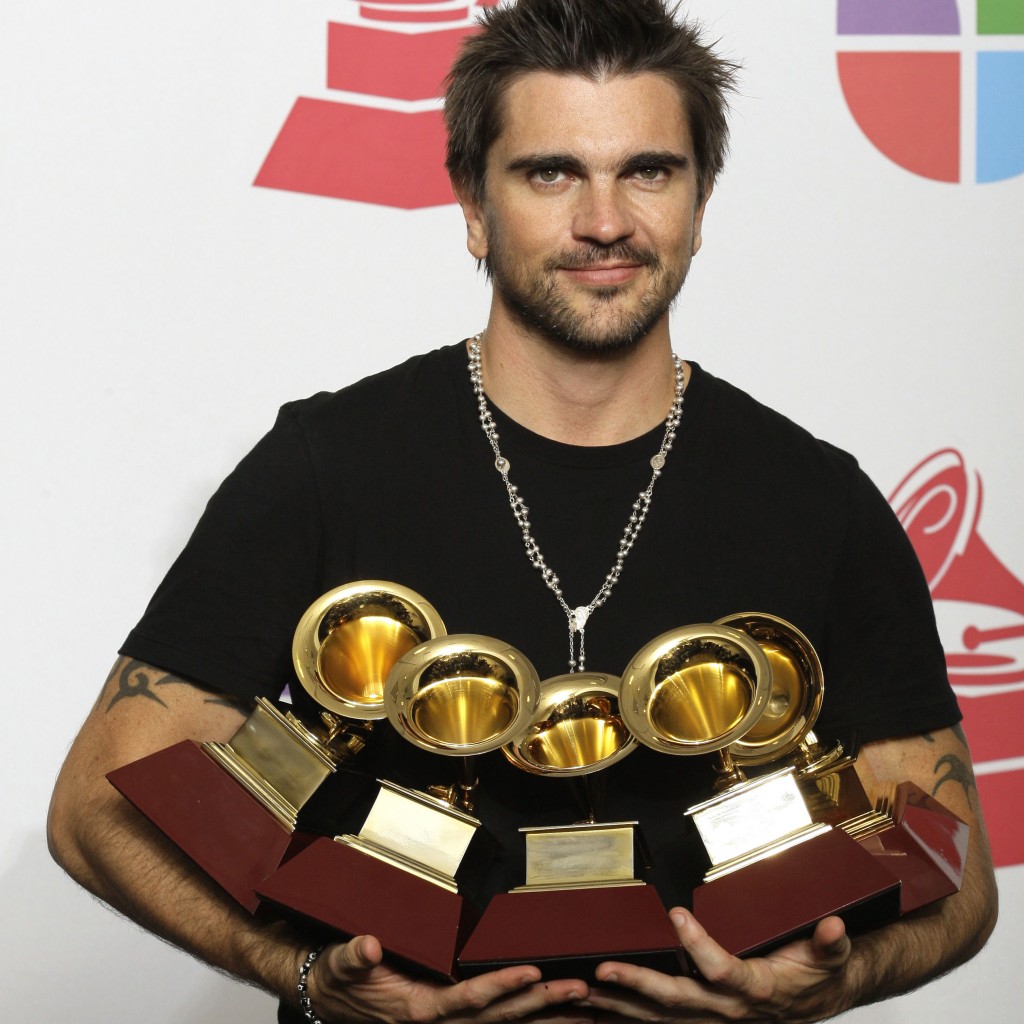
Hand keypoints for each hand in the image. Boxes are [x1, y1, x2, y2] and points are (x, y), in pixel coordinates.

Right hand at [306, 934, 592, 1023]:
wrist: (330, 995)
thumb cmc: (339, 976)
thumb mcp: (339, 963)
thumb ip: (354, 956)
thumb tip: (369, 945)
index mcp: (418, 1008)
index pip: (468, 999)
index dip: (501, 987)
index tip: (533, 970)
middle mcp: (439, 1021)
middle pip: (500, 1017)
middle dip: (542, 1004)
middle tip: (582, 988)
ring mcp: (449, 1023)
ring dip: (547, 1016)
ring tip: (588, 1005)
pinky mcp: (454, 1018)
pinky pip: (498, 1021)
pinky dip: (530, 1018)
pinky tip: (559, 1014)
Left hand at [582, 909, 851, 1023]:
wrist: (812, 1003)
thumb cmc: (814, 975)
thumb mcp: (830, 958)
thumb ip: (829, 944)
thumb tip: (833, 927)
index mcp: (756, 989)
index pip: (722, 971)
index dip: (699, 946)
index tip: (676, 915)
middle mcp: (727, 1009)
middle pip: (676, 1000)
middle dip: (638, 986)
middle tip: (604, 969)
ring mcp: (709, 1018)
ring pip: (658, 1016)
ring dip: (620, 1005)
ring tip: (584, 992)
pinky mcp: (697, 1019)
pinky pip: (656, 1021)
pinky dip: (625, 1016)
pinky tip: (596, 1010)